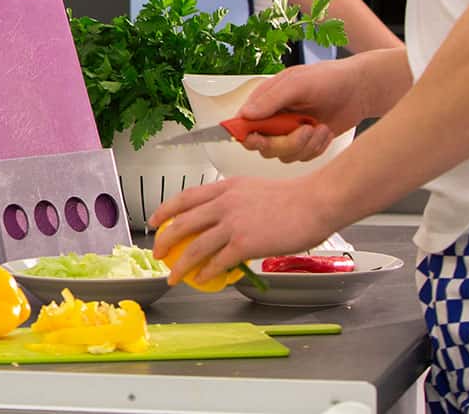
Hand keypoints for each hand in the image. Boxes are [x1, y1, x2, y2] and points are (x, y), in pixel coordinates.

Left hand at [149, 175, 336, 284]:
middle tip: (157, 253)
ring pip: (195, 246)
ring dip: (181, 265)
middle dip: (164, 241)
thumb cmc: (292, 198)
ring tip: (174, 276)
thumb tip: (224, 218)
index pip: (185, 198)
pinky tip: (202, 279)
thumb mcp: (252, 190)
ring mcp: (232, 224)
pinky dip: (207, 272)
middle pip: (182, 223)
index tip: (154, 221)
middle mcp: (223, 203)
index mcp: (224, 188)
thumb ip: (234, 202)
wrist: (314, 202)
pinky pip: (218, 262)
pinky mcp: (245, 243)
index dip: (165, 210)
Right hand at [235, 60, 368, 162]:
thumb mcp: (297, 84)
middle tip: (303, 130)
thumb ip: (271, 100)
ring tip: (319, 127)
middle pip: (262, 146)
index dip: (245, 134)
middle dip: (285, 143)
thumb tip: (245, 114)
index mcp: (264, 101)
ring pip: (283, 155)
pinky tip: (324, 131)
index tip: (259, 138)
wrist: (359, 89)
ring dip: (304, 145)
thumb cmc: (328, 79)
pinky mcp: (305, 143)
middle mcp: (273, 119)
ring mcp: (289, 133)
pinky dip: (316, 148)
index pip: (242, 123)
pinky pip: (302, 157)